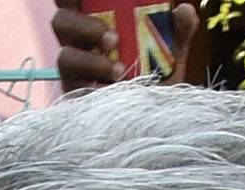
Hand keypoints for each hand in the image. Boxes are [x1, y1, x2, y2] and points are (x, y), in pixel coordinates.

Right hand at [52, 2, 202, 90]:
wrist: (154, 122)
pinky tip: (116, 89)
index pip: (73, 2)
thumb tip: (182, 11)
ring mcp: (74, 73)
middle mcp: (79, 44)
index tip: (82, 0)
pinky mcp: (74, 98)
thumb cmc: (157, 81)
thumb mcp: (173, 53)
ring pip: (65, 57)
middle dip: (82, 25)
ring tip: (120, 71)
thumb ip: (179, 30)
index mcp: (96, 21)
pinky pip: (73, 88)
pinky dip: (95, 86)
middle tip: (114, 39)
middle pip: (61, 22)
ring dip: (92, 61)